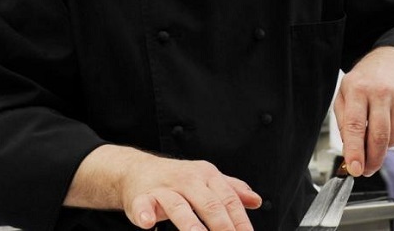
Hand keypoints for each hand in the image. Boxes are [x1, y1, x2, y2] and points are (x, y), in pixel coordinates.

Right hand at [66, 145, 261, 229]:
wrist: (137, 169)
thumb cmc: (177, 179)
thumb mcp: (206, 179)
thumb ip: (231, 190)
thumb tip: (257, 201)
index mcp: (207, 175)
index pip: (228, 199)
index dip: (240, 220)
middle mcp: (188, 179)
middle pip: (209, 204)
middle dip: (222, 227)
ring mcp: (164, 188)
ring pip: (179, 205)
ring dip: (191, 225)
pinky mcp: (142, 197)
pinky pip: (143, 204)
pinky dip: (145, 213)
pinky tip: (149, 223)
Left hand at [334, 46, 393, 176]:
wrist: (393, 61)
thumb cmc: (365, 80)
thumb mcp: (344, 94)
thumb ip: (344, 122)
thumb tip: (349, 151)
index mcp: (358, 89)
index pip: (355, 126)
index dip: (355, 151)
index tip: (354, 168)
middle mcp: (380, 93)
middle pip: (378, 136)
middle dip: (372, 159)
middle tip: (366, 170)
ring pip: (392, 138)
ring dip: (382, 149)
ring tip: (374, 144)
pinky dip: (393, 139)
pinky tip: (386, 129)